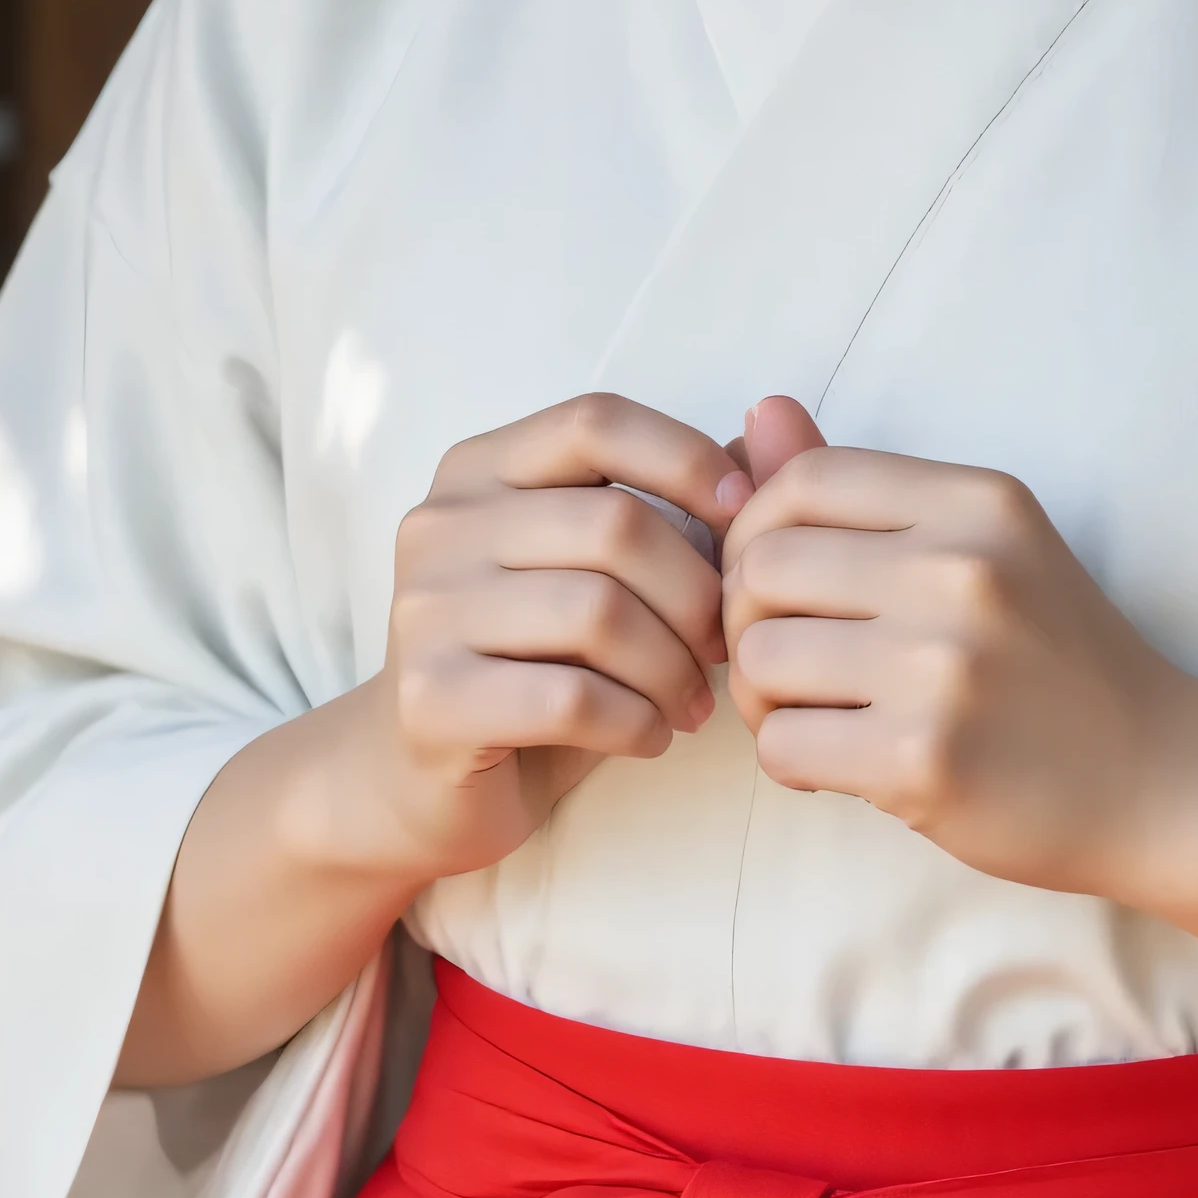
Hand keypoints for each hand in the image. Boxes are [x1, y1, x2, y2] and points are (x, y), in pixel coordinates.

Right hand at [359, 394, 749, 885]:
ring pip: (597, 613)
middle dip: (695, 592)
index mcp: (479, 469)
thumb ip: (680, 497)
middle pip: (612, 523)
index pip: (595, 421)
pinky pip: (571, 698)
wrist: (418, 776)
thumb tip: (778, 427)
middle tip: (723, 646)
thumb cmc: (535, 659)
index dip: (686, 460)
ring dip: (672, 667)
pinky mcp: (429, 699)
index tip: (744, 521)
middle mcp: (440, 525)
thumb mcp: (600, 568)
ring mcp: (424, 609)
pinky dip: (636, 721)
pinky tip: (650, 736)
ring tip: (690, 701)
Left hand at [718, 397, 1197, 900]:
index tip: (777, 579)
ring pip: (760, 657)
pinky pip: (781, 744)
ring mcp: (944, 669)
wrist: (1161, 779)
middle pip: (764, 566)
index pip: (803, 479)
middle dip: (746, 616)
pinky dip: (787, 758)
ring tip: (808, 711)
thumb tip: (758, 412)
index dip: (756, 528)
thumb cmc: (1056, 658)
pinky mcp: (925, 762)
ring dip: (762, 694)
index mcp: (978, 503)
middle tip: (785, 657)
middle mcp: (962, 572)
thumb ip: (862, 492)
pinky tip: (832, 762)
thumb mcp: (983, 548)